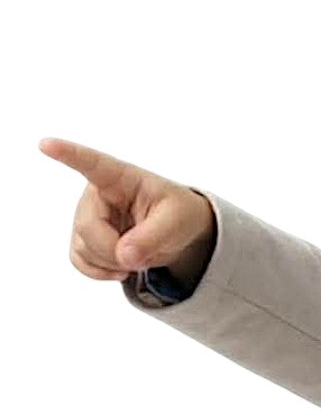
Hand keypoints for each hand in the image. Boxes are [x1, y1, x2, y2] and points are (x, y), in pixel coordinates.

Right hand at [38, 136, 214, 285]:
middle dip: (115, 250)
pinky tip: (121, 268)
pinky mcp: (84, 239)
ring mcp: (86, 217)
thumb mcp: (178, 221)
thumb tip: (123, 256)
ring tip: (137, 255)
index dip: (68, 154)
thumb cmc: (178, 214)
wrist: (176, 232)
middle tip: (142, 256)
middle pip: (88, 228)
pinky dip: (101, 272)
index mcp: (120, 177)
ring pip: (83, 248)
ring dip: (113, 263)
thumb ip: (153, 237)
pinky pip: (80, 261)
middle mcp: (96, 194)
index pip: (92, 163)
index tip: (46, 144)